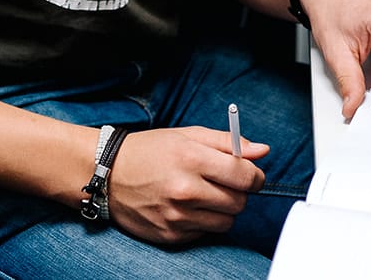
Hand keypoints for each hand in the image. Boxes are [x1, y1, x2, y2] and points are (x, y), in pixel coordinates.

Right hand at [105, 127, 268, 243]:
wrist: (108, 175)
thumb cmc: (150, 151)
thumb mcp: (187, 135)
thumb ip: (228, 141)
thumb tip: (262, 151)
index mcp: (192, 158)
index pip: (246, 176)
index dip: (254, 175)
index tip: (249, 174)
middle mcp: (185, 190)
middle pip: (240, 202)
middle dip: (237, 192)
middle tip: (219, 182)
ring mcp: (177, 216)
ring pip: (226, 221)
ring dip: (222, 209)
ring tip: (202, 195)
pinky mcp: (171, 235)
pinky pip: (205, 233)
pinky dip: (202, 222)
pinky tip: (185, 207)